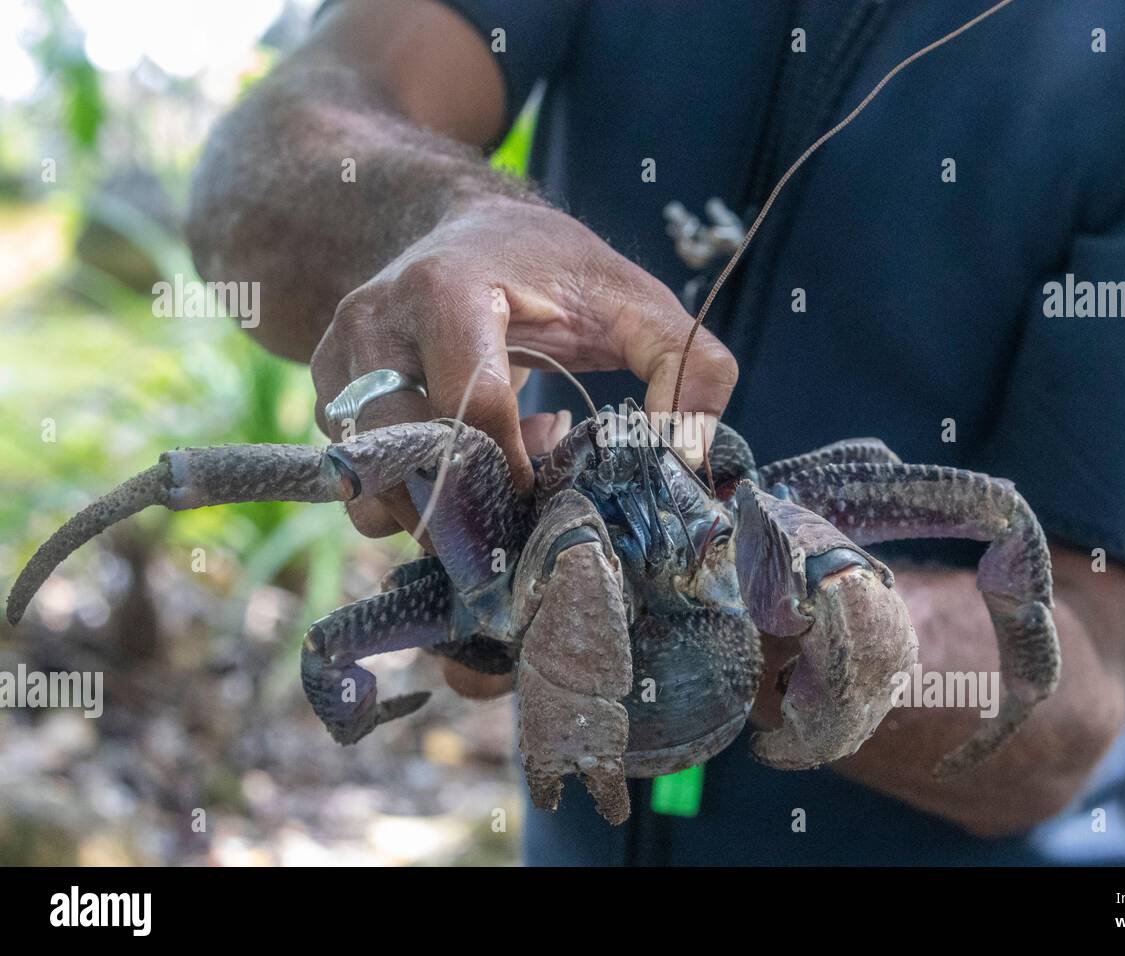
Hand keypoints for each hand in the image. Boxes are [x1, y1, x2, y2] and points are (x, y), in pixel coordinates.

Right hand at [310, 192, 737, 541]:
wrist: (469, 229)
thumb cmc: (556, 271)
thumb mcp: (636, 302)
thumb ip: (689, 365)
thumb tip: (688, 454)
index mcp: (449, 292)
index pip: (470, 408)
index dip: (513, 470)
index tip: (549, 494)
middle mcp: (376, 322)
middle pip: (404, 452)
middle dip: (467, 501)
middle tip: (521, 510)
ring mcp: (341, 357)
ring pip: (370, 477)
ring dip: (439, 501)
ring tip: (497, 468)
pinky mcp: (328, 387)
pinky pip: (360, 474)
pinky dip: (414, 490)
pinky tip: (467, 456)